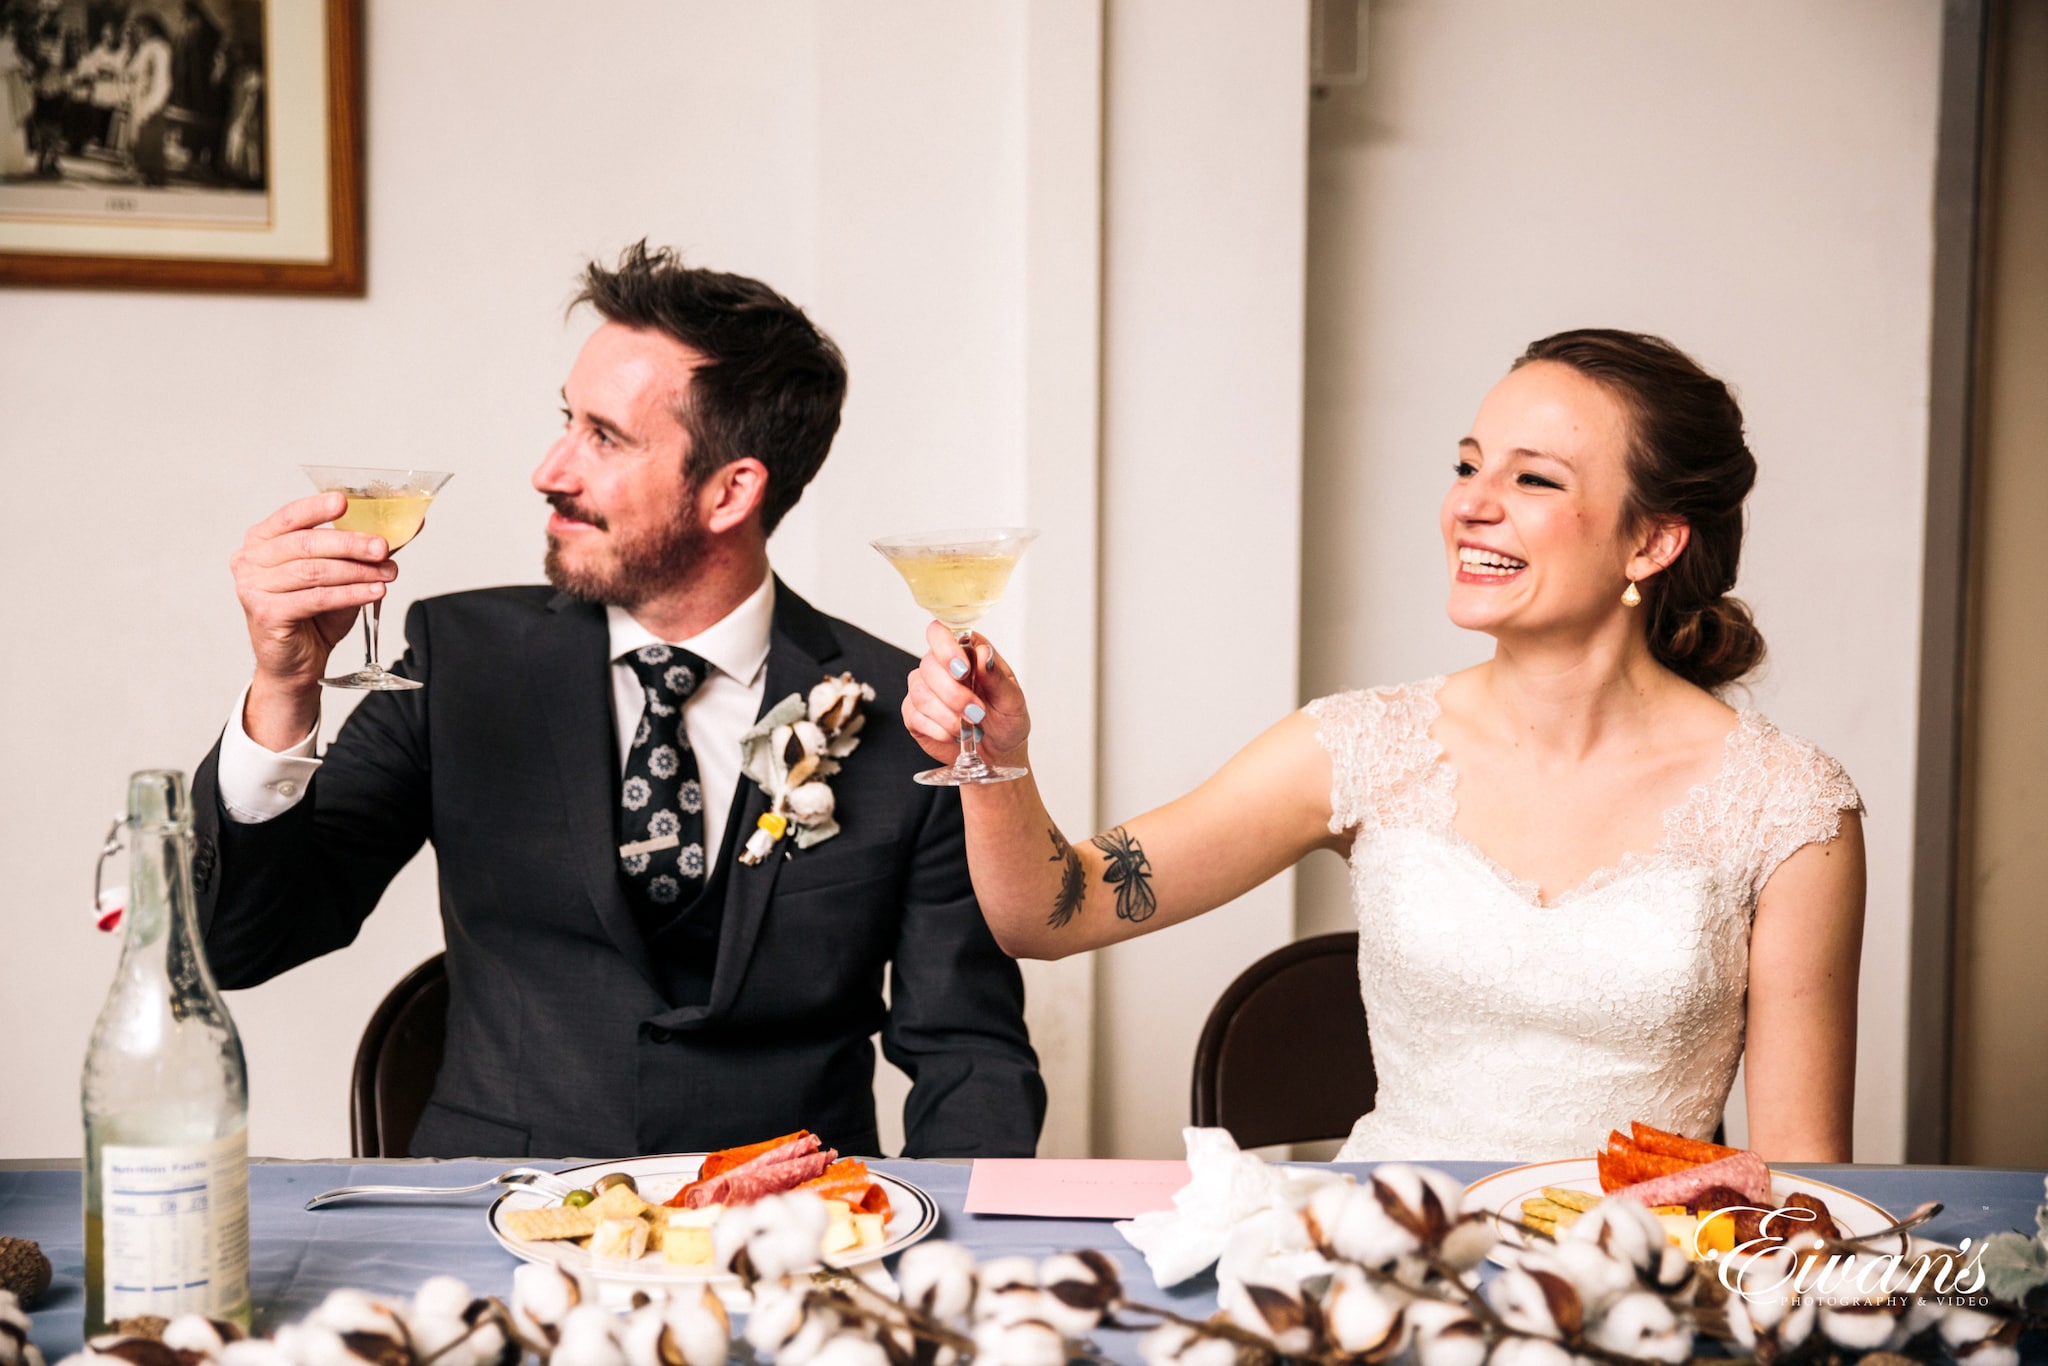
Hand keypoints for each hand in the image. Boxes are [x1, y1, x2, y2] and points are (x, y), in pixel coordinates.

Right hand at [229, 491, 393, 743]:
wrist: (297, 662)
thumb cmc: (315, 615)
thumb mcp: (339, 575)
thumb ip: (362, 551)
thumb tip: (408, 527)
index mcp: (262, 541)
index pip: (290, 517)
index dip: (317, 508)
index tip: (345, 502)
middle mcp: (250, 560)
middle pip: (305, 544)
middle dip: (350, 543)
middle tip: (383, 546)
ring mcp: (253, 587)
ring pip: (314, 571)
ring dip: (357, 571)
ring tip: (387, 573)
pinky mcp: (266, 613)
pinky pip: (315, 598)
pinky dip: (350, 594)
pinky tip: (374, 592)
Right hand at [903, 620, 1030, 765]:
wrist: (998, 751)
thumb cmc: (1006, 720)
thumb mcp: (1012, 699)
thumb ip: (996, 676)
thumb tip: (983, 654)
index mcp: (965, 651)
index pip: (940, 632)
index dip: (946, 647)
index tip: (963, 670)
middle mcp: (941, 666)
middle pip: (929, 666)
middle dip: (954, 694)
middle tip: (977, 712)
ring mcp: (925, 689)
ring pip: (920, 693)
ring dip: (947, 715)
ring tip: (969, 727)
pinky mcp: (914, 714)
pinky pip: (914, 716)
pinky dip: (939, 729)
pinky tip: (954, 734)